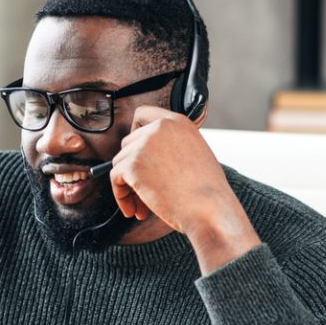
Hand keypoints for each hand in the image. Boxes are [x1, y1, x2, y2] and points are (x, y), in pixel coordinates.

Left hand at [110, 106, 260, 272]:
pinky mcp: (132, 165)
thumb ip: (171, 146)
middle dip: (132, 168)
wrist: (210, 210)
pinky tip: (134, 210)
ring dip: (128, 186)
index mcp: (177, 122)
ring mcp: (144, 144)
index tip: (138, 152)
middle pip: (128, 143)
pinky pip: (115, 179)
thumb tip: (147, 157)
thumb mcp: (195, 154)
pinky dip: (121, 196)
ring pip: (120, 163)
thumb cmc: (207, 191)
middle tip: (143, 191)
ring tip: (143, 206)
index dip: (135, 133)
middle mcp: (160, 127)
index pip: (143, 114)